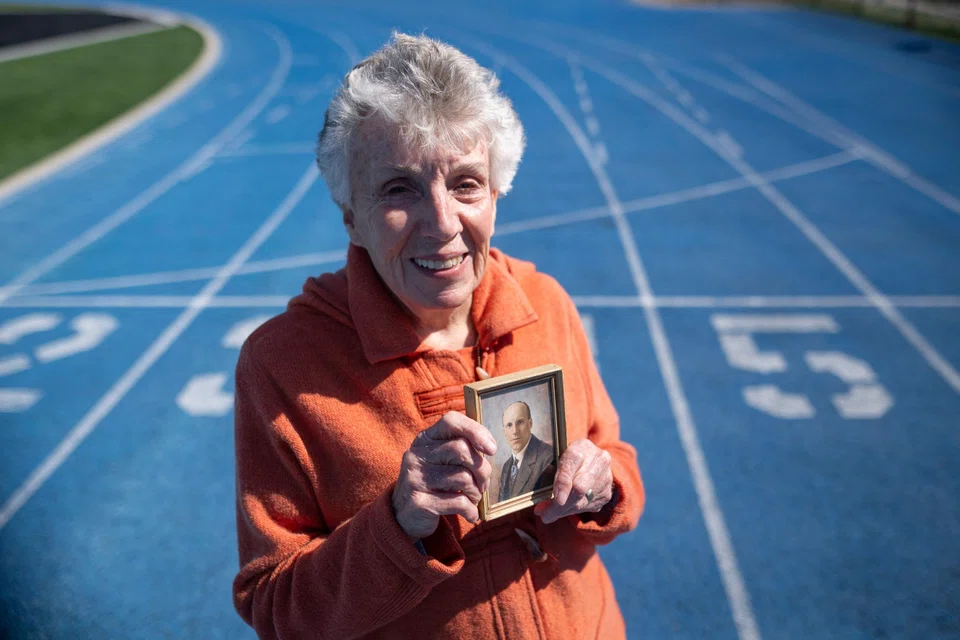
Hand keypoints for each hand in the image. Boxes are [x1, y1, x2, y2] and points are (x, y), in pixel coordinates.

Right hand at [392, 411, 496, 540]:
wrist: (402, 515)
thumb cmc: (432, 484)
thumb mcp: (440, 461)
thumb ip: (460, 450)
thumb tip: (489, 447)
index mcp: (424, 439)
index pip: (451, 421)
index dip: (475, 431)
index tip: (491, 449)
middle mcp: (416, 455)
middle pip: (461, 449)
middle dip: (482, 469)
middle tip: (483, 484)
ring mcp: (415, 478)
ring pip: (463, 477)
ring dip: (477, 492)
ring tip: (474, 499)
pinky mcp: (420, 502)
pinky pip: (458, 502)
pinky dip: (471, 510)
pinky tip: (471, 514)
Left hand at [534, 439, 612, 523]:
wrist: (591, 461)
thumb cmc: (568, 461)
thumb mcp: (557, 460)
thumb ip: (548, 477)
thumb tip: (540, 510)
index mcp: (582, 446)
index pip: (572, 462)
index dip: (564, 482)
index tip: (558, 499)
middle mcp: (598, 459)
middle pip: (580, 487)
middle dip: (561, 505)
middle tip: (546, 514)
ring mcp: (606, 476)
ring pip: (584, 500)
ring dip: (565, 510)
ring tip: (551, 514)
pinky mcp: (608, 492)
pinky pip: (589, 506)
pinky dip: (574, 511)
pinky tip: (565, 509)